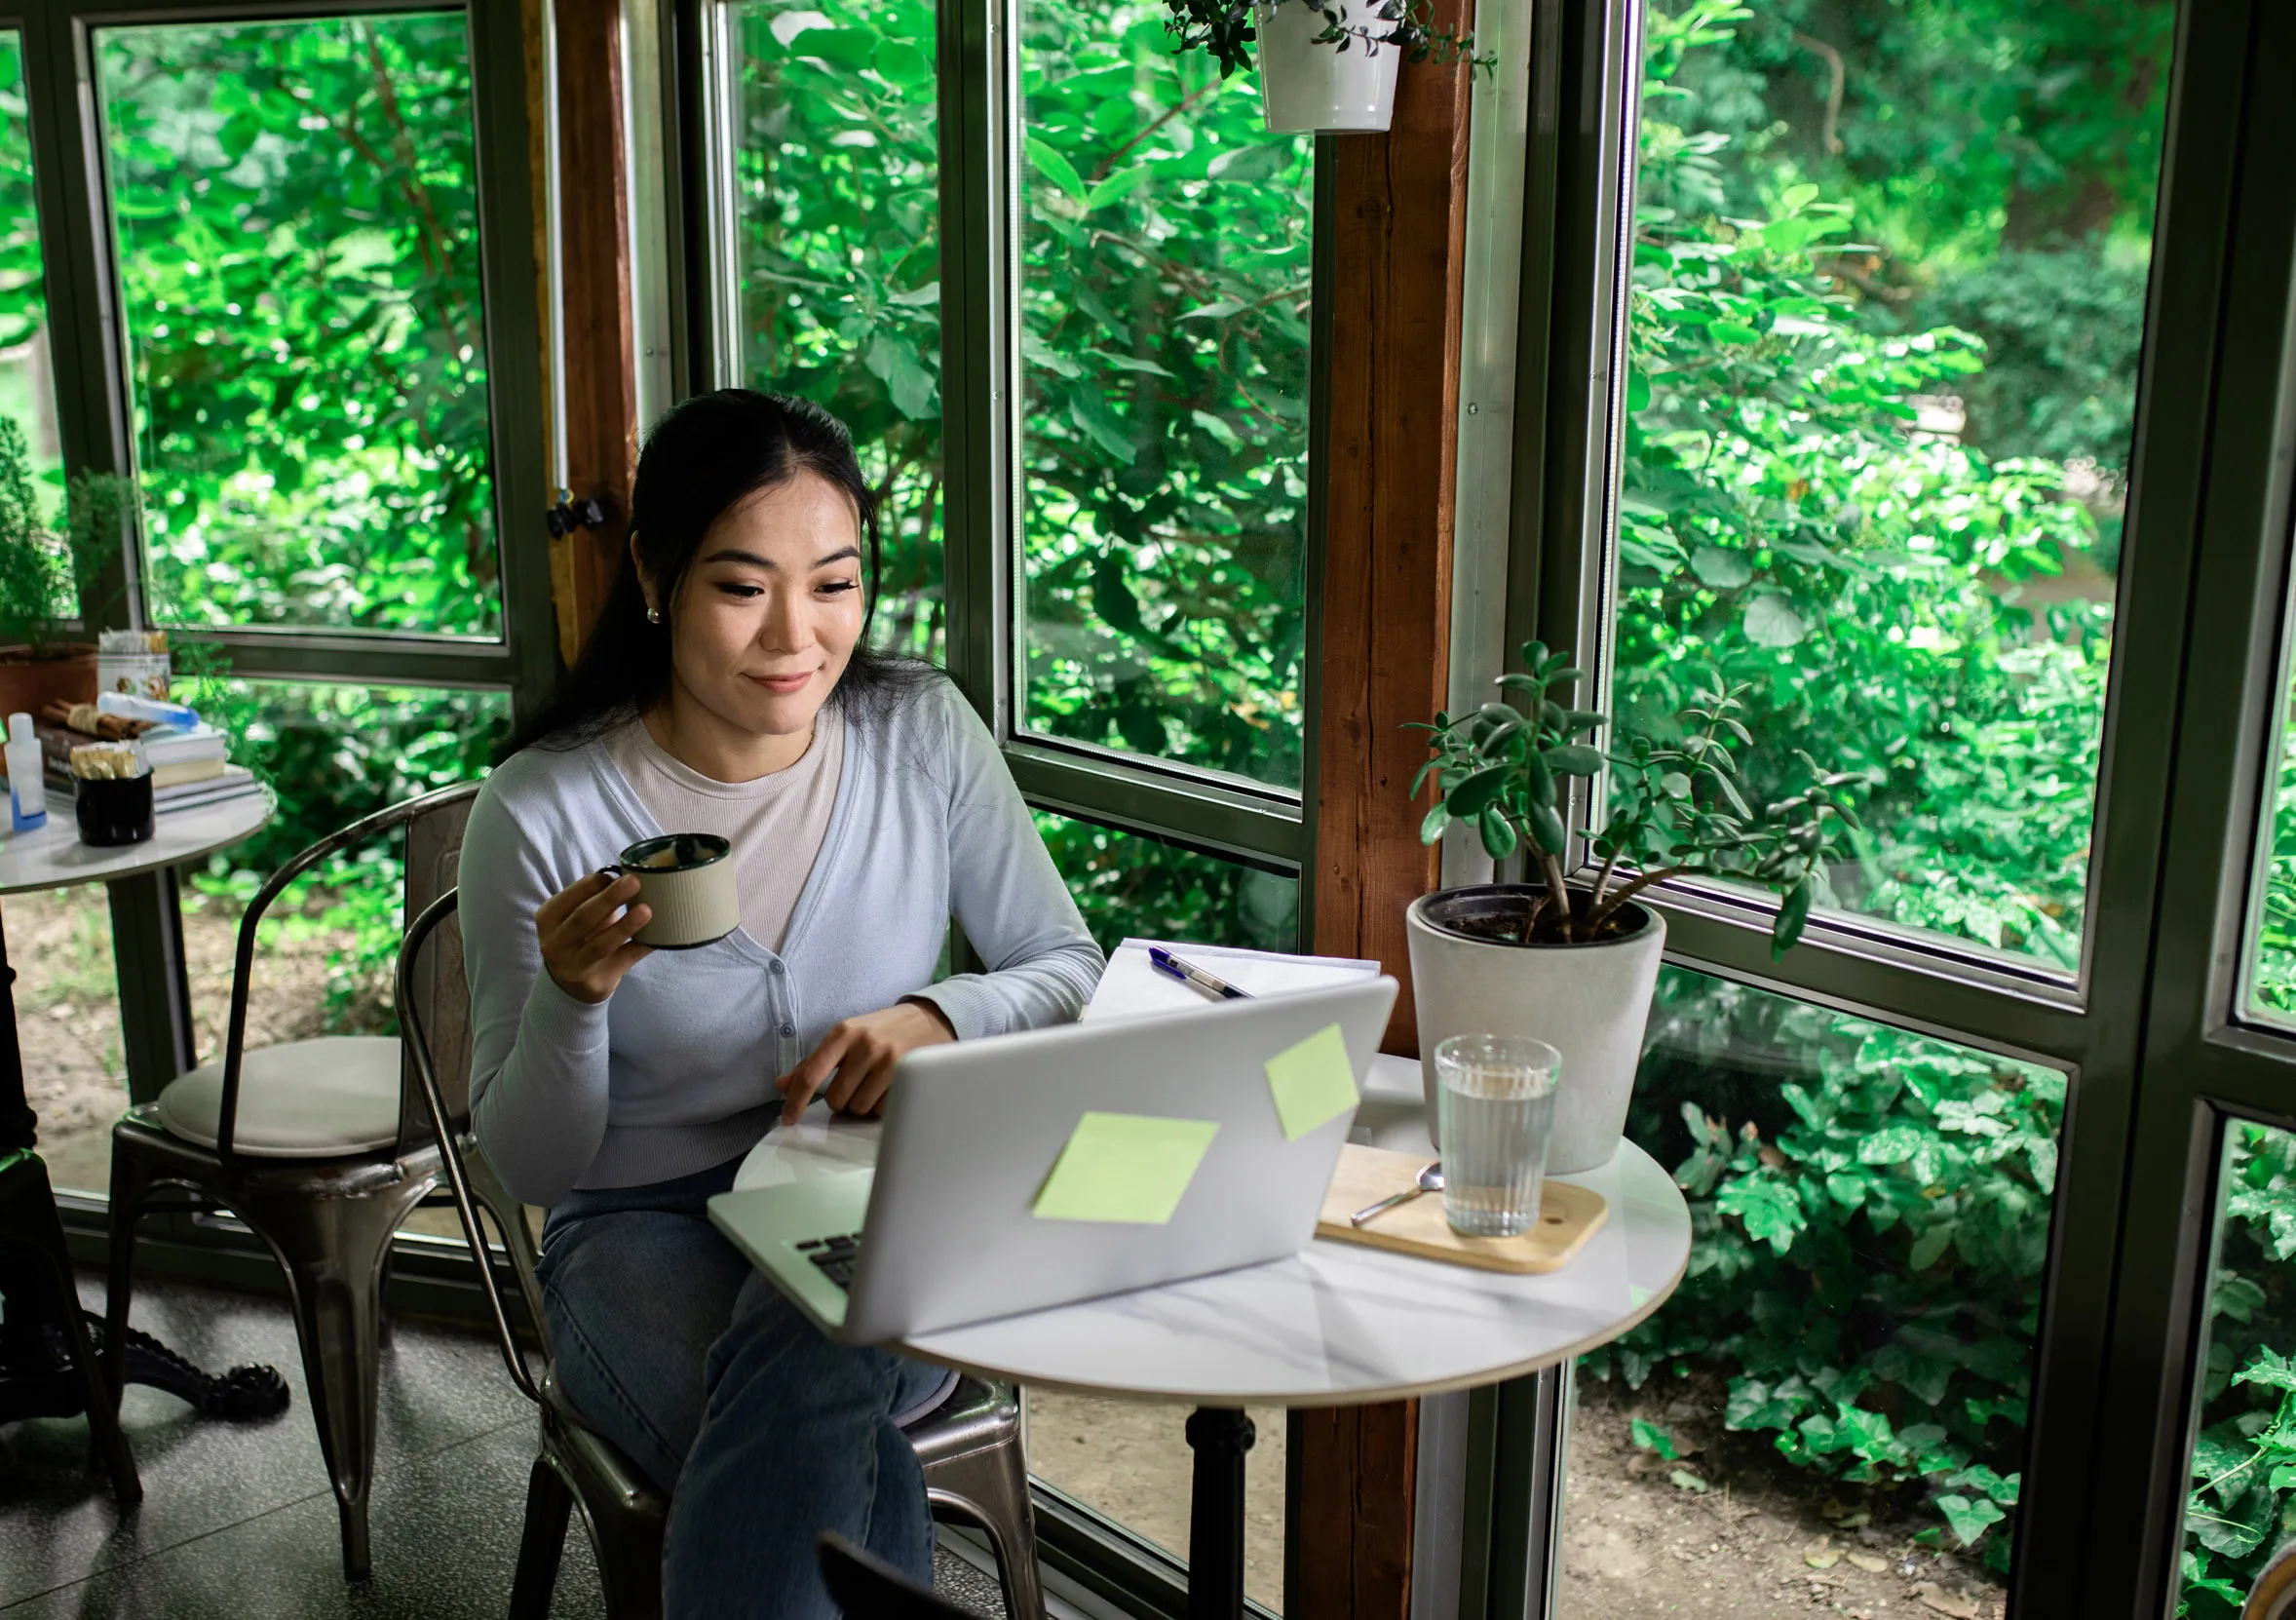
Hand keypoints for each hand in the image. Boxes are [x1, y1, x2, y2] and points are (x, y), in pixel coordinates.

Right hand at [536, 871, 654, 1004]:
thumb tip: (628, 876)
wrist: (572, 984)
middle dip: (609, 899)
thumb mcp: (575, 915)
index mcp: (548, 918)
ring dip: (625, 926)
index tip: (619, 874)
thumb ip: (594, 898)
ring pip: (601, 945)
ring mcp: (574, 966)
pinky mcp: (596, 982)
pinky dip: (641, 947)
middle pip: (583, 919)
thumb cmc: (580, 937)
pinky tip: (657, 937)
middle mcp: (555, 943)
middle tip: (635, 882)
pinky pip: (623, 961)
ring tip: (646, 910)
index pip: (570, 897)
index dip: (594, 884)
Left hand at [775, 1001, 954, 1124]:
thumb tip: (781, 1085)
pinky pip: (881, 1110)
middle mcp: (864, 1044)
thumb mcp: (845, 1038)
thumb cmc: (881, 1031)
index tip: (788, 1119)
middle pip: (835, 1099)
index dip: (796, 1101)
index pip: (811, 1074)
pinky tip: (889, 1087)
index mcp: (842, 1032)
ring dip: (862, 1104)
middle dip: (842, 1099)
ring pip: (858, 1108)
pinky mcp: (907, 1074)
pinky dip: (881, 1106)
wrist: (928, 1019)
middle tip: (856, 1084)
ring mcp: (887, 1060)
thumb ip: (813, 1062)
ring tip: (874, 1084)